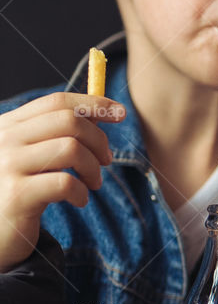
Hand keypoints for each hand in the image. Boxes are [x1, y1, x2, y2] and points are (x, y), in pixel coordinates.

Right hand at [0, 92, 124, 272]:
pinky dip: (82, 192)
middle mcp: (4, 140)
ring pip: (71, 149)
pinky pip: (66, 183)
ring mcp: (7, 166)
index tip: (120, 112)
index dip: (93, 104)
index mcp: (8, 126)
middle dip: (98, 140)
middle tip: (106, 160)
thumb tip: (98, 117)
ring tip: (93, 183)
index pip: (56, 102)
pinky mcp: (16, 196)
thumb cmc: (13, 193)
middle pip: (68, 121)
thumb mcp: (26, 157)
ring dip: (93, 167)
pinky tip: (79, 201)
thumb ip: (52, 136)